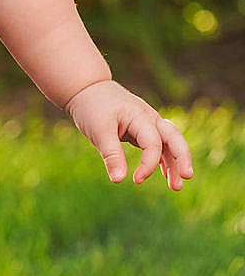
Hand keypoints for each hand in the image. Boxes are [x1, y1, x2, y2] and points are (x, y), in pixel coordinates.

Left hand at [63, 81, 193, 189]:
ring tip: (176, 187)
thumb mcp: (99, 132)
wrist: (88, 88)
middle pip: (174, 138)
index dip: (148, 164)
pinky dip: (164, 159)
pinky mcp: (143, 129)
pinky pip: (160, 145)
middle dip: (182, 158)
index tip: (135, 180)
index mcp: (140, 117)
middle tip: (187, 177)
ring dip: (175, 163)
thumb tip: (119, 180)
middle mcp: (150, 118)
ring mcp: (148, 123)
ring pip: (169, 143)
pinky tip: (167, 176)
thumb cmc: (93, 108)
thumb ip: (111, 155)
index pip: (153, 143)